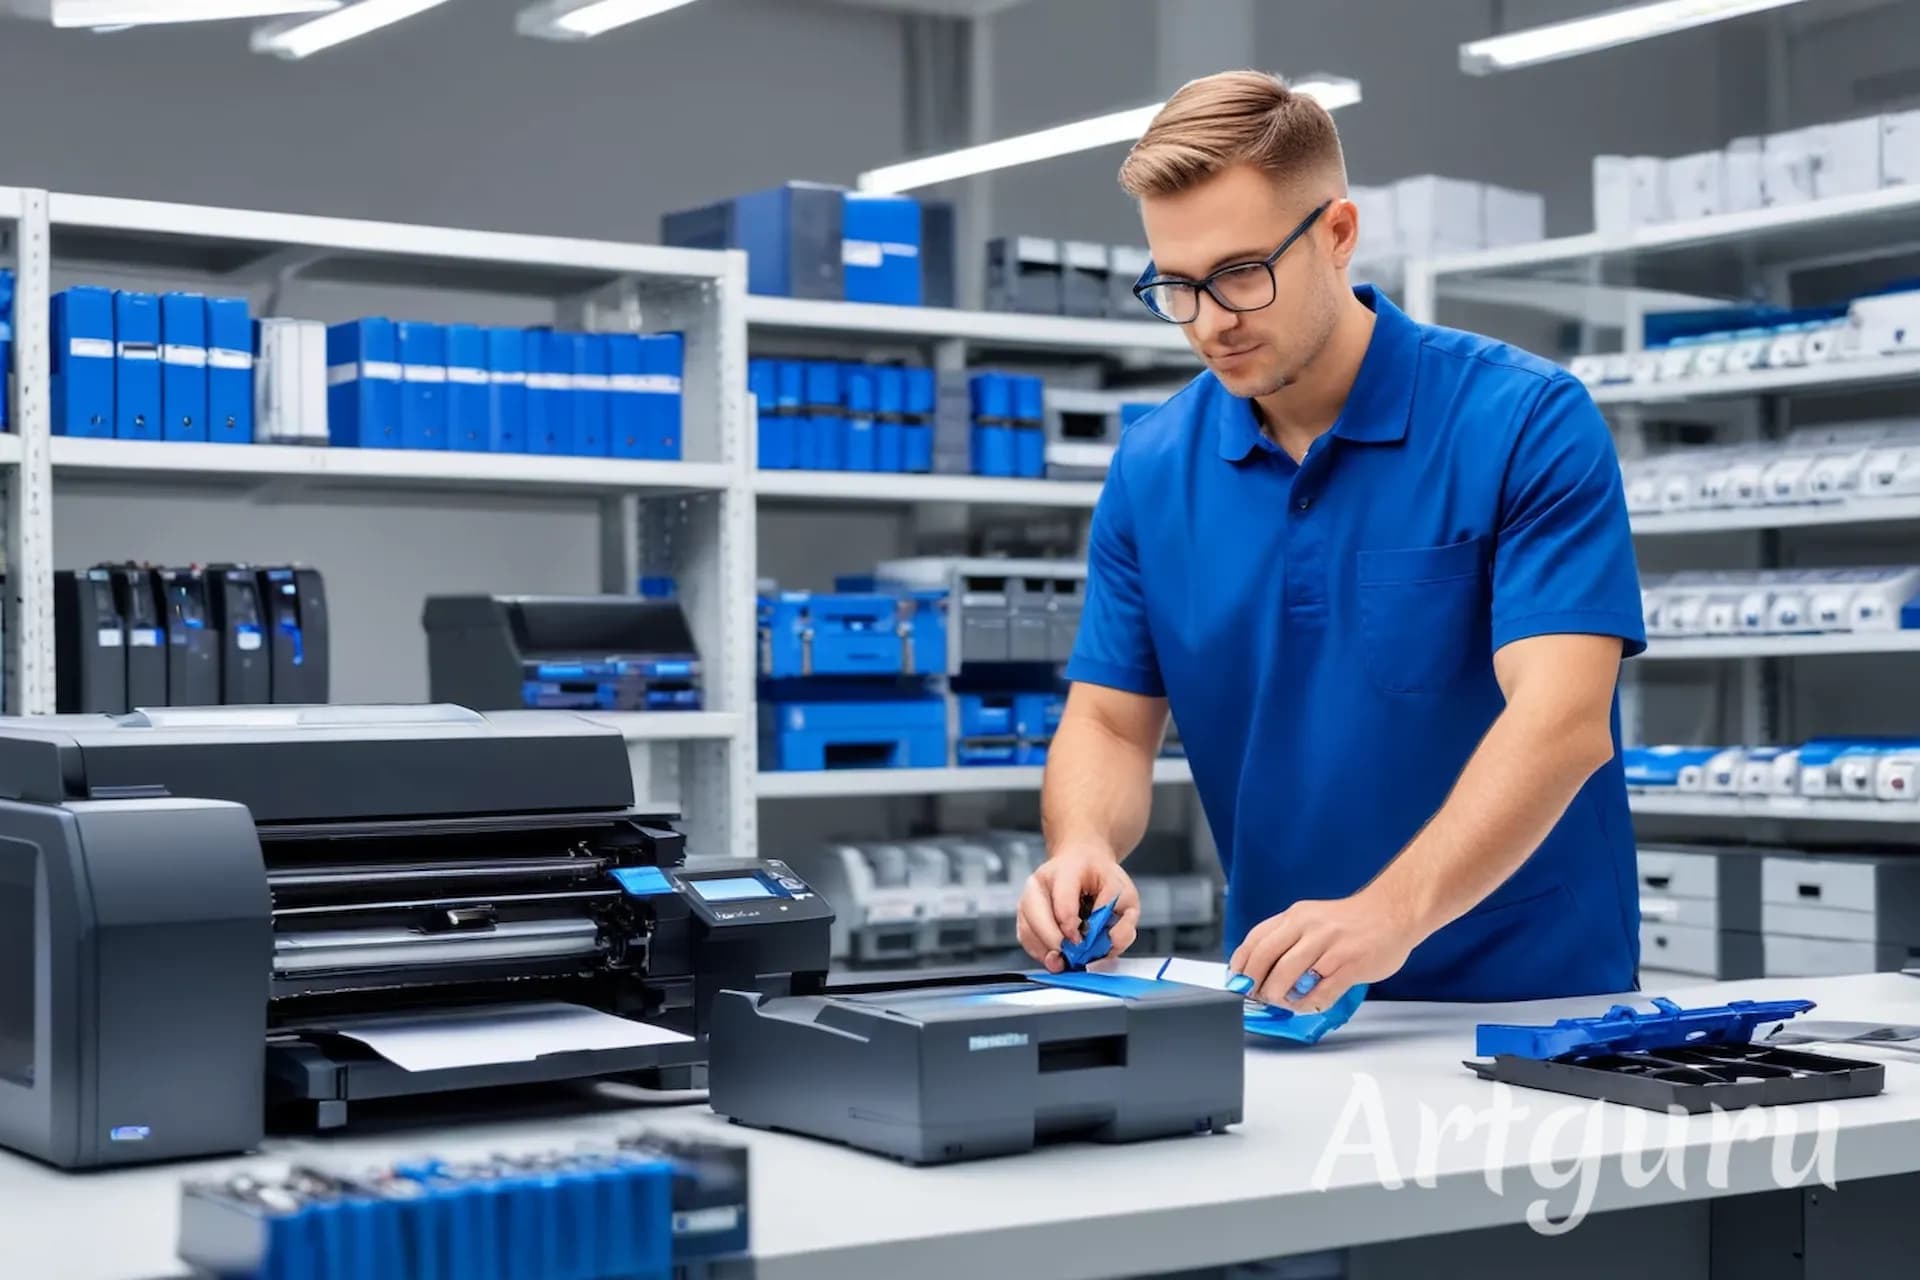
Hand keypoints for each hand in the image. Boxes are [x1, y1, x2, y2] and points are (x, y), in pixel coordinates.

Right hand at [1017, 846, 1139, 972]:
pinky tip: (1059, 955)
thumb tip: (1108, 947)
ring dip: (1048, 952)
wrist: (1084, 864)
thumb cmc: (1103, 879)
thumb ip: (1123, 923)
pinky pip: (1027, 941)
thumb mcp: (1125, 896)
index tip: (1082, 942)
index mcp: (1068, 870)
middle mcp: (1040, 882)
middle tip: (1073, 955)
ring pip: (1028, 932)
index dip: (1072, 928)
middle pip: (1036, 918)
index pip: (1063, 903)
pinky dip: (1042, 953)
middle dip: (1056, 943)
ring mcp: (1028, 898)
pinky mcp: (1024, 914)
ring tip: (1068, 958)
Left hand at [1228, 889, 1422, 1012]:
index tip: (1236, 980)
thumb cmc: (1354, 920)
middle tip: (1255, 996)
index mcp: (1296, 916)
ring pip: (1287, 977)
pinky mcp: (1349, 966)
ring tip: (1282, 1001)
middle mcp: (1309, 928)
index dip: (1241, 963)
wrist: (1395, 911)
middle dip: (1254, 983)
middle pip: (1265, 958)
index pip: (1256, 939)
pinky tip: (1307, 1003)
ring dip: (1278, 995)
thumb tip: (1262, 968)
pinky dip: (1307, 1004)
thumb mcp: (1314, 917)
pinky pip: (1319, 993)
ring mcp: (1329, 947)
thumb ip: (1291, 938)